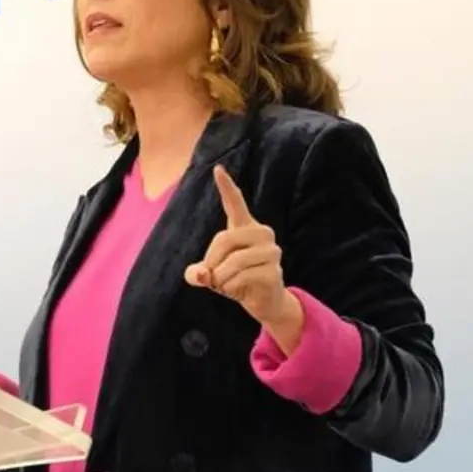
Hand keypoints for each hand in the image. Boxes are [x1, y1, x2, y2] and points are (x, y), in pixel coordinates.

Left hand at [183, 165, 294, 328]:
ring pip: (234, 261)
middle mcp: (261, 233)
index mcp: (244, 227)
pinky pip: (242, 277)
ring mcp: (271, 251)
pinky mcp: (274, 270)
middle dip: (212, 261)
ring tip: (225, 284)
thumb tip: (201, 275)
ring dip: (221, 278)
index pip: (235, 203)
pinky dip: (231, 288)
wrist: (264, 301)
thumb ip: (198, 273)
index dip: (226, 186)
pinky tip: (238, 290)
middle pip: (225, 239)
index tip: (218, 169)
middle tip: (213, 276)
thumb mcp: (211, 274)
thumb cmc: (235, 279)